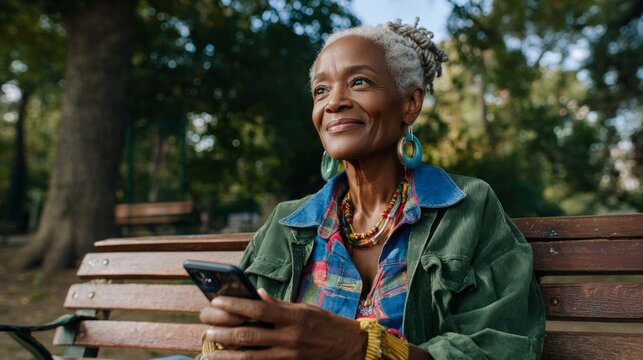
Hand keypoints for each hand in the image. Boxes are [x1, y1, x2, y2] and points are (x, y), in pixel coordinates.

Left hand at [199, 288, 366, 358]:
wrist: (351, 348)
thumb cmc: (327, 324)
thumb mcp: (305, 308)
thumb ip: (280, 305)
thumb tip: (257, 295)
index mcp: (294, 316)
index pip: (259, 310)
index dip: (236, 305)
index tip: (218, 301)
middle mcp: (290, 337)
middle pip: (250, 336)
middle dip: (225, 334)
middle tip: (207, 331)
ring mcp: (289, 356)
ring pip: (251, 357)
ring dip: (228, 355)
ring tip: (210, 352)